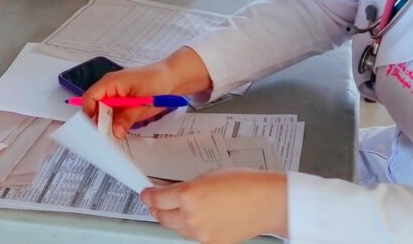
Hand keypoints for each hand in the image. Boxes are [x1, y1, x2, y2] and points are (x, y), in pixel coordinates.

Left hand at [142, 169, 287, 243]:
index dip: (148, 195)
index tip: (146, 193)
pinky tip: (194, 218)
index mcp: (188, 194)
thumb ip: (186, 186)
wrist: (266, 202)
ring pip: (174, 228)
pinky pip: (190, 236)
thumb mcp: (207, 176)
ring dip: (171, 218)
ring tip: (176, 209)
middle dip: (156, 208)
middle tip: (155, 201)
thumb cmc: (243, 183)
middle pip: (161, 216)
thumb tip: (172, 192)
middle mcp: (191, 216)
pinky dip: (187, 227)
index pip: (156, 199)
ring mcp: (200, 233)